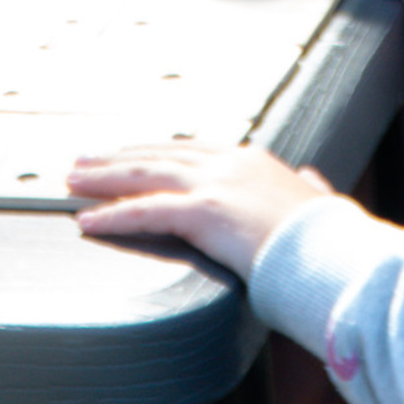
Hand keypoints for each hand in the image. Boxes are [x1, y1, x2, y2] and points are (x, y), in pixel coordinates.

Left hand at [68, 143, 332, 276]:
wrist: (332, 253)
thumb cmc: (330, 237)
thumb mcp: (322, 202)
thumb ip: (312, 188)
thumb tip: (314, 179)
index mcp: (251, 159)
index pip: (189, 149)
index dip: (153, 153)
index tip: (126, 154)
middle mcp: (229, 162)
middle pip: (159, 155)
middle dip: (117, 159)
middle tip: (81, 162)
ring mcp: (216, 183)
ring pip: (146, 175)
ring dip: (103, 179)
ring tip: (70, 182)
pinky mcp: (206, 212)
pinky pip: (148, 211)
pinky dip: (114, 215)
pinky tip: (87, 221)